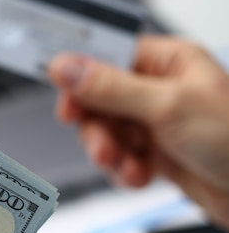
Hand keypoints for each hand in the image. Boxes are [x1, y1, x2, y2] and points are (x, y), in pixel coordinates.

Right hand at [48, 35, 228, 229]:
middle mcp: (157, 89)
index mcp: (166, 62)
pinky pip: (120, 155)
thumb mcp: (167, 107)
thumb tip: (66, 66)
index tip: (64, 96)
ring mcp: (155, 122)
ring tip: (124, 164)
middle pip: (98, 99)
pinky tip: (139, 176)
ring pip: (106, 131)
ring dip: (110, 151)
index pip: (106, 56)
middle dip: (96, 126)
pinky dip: (124, 169)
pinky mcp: (156, 152)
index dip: (79, 76)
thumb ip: (111, 87)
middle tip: (101, 143)